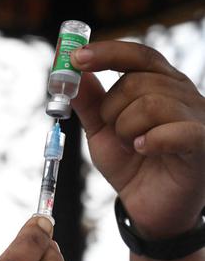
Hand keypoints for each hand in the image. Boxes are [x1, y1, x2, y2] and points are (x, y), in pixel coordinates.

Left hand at [71, 41, 204, 238]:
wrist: (149, 207)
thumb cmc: (130, 163)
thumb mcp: (100, 131)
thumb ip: (88, 102)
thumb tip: (69, 72)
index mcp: (159, 84)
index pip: (136, 55)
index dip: (106, 53)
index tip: (75, 57)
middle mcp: (182, 93)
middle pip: (137, 81)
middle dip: (111, 109)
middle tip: (114, 132)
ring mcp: (197, 117)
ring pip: (152, 104)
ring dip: (127, 129)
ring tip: (130, 146)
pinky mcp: (203, 144)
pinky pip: (177, 131)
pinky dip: (151, 140)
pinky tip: (141, 149)